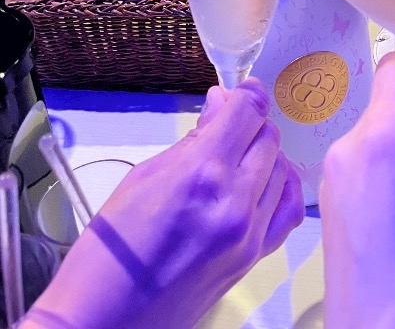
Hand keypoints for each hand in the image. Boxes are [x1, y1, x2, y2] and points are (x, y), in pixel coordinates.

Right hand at [25, 79, 303, 328]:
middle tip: (228, 122)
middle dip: (251, 122)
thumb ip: (191, 141)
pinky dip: (280, 187)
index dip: (246, 93)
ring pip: (282, 170)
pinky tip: (262, 180)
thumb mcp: (141, 178)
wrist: (106, 321)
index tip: (240, 89)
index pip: (248, 113)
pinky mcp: (253, 259)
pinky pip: (287, 211)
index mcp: (201, 175)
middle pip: (268, 138)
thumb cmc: (110, 253)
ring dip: (264, 152)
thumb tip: (219, 108)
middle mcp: (234, 202)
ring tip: (238, 152)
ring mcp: (248, 234)